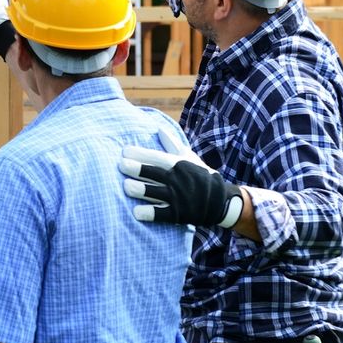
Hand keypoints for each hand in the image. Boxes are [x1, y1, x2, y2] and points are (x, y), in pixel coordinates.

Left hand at [119, 130, 242, 227]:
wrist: (221, 201)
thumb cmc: (200, 175)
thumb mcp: (189, 158)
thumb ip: (172, 144)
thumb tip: (158, 128)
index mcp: (178, 164)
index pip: (157, 157)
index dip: (141, 154)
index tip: (125, 151)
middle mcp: (177, 179)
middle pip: (154, 173)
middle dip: (138, 169)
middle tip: (121, 165)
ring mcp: (177, 197)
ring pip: (156, 193)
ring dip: (141, 190)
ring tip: (126, 187)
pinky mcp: (178, 214)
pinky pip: (162, 214)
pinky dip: (150, 213)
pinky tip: (136, 213)